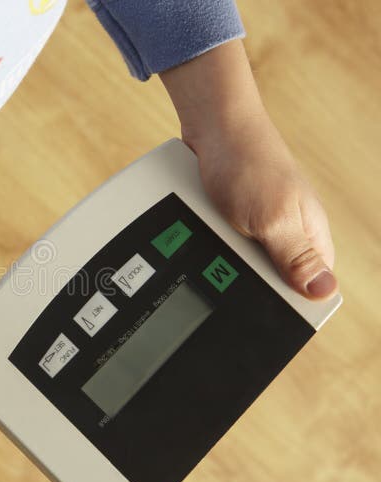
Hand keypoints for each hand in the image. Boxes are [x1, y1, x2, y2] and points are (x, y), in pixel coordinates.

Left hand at [186, 114, 336, 298]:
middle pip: (272, 280)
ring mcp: (262, 225)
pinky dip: (210, 243)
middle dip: (247, 280)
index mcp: (312, 235)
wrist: (212, 128)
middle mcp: (290, 232)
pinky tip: (201, 235)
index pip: (313, 287)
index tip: (261, 308)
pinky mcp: (235, 219)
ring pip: (242, 265)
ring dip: (224, 260)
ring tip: (216, 241)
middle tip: (230, 265)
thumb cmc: (246, 163)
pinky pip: (222, 245)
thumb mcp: (272, 218)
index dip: (289, 304)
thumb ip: (293, 255)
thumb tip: (323, 290)